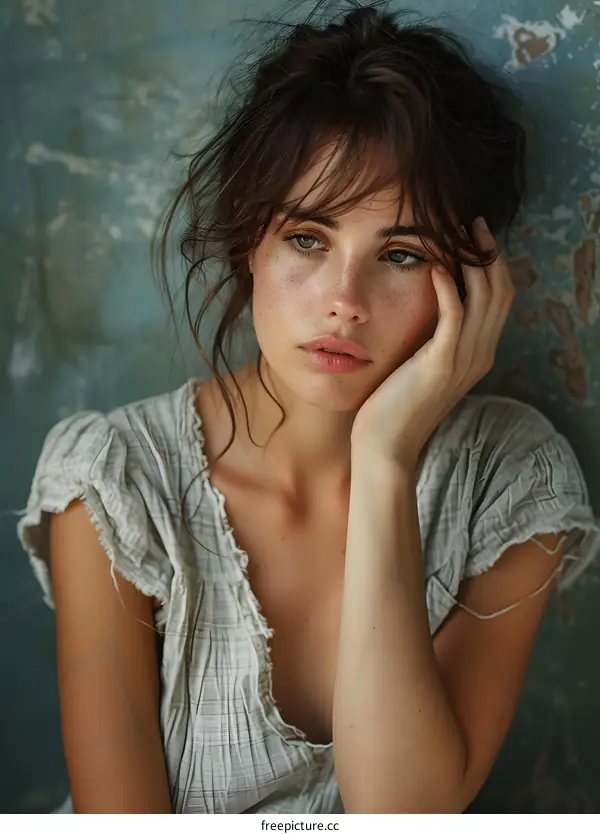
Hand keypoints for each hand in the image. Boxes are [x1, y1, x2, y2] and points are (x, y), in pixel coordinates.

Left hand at [351, 217, 515, 467]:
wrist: (386, 444)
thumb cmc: (395, 403)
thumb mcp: (423, 362)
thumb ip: (434, 335)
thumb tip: (430, 302)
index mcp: (478, 353)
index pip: (500, 299)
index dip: (493, 264)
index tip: (474, 236)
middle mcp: (479, 355)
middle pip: (500, 292)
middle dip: (489, 253)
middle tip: (471, 223)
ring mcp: (464, 361)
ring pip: (485, 299)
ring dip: (473, 262)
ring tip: (457, 233)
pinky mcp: (440, 364)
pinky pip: (453, 317)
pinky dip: (448, 288)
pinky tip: (434, 267)